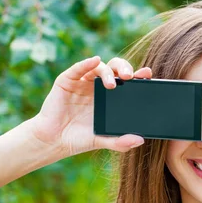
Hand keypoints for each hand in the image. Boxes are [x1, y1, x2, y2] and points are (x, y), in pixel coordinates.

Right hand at [28, 56, 151, 156]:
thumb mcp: (103, 140)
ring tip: (113, 84)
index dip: (138, 76)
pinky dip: (87, 63)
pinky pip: (78, 68)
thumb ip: (121, 142)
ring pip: (99, 67)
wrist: (54, 141)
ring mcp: (83, 82)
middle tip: (131, 77)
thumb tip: (140, 140)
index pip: (128, 82)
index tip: (147, 75)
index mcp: (111, 98)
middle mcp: (98, 87)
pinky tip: (94, 61)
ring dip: (108, 72)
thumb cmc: (79, 139)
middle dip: (125, 68)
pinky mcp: (67, 80)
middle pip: (115, 69)